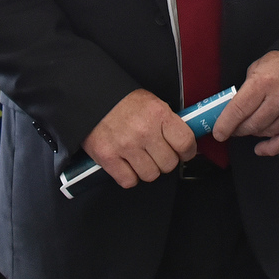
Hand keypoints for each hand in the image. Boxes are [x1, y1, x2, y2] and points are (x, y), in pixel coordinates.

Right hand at [82, 89, 196, 187]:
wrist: (91, 98)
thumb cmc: (122, 102)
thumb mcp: (151, 103)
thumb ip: (168, 122)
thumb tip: (184, 143)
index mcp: (158, 114)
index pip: (185, 143)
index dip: (187, 152)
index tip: (184, 153)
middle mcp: (144, 131)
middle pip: (169, 164)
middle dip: (165, 160)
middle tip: (157, 153)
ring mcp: (125, 146)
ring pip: (150, 175)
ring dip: (147, 169)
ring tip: (139, 157)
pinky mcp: (108, 157)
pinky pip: (128, 180)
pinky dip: (128, 176)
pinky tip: (126, 164)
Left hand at [211, 50, 278, 156]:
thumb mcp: (256, 69)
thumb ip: (244, 91)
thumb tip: (228, 112)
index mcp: (265, 81)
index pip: (239, 110)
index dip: (225, 124)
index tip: (218, 132)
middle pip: (252, 125)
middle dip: (238, 130)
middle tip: (233, 129)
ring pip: (267, 133)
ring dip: (255, 133)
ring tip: (252, 127)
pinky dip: (271, 148)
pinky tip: (261, 147)